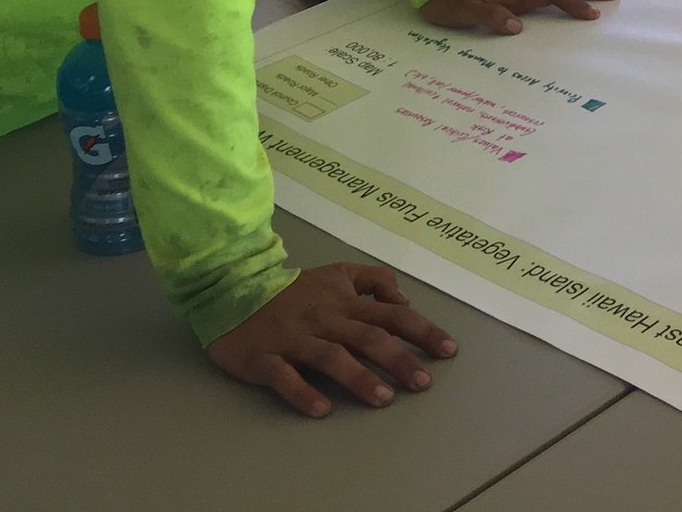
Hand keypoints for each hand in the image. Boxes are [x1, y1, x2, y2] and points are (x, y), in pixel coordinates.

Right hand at [205, 264, 455, 417]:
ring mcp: (295, 340)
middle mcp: (326, 320)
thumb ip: (374, 281)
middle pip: (368, 338)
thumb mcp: (338, 273)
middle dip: (399, 360)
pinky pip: (285, 377)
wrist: (233, 289)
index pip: (392, 316)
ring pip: (332, 357)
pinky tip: (322, 409)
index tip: (448, 350)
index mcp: (346, 302)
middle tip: (423, 383)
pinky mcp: (265, 358)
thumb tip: (404, 301)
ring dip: (359, 378)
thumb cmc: (294, 290)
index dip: (422, 332)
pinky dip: (303, 392)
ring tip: (383, 399)